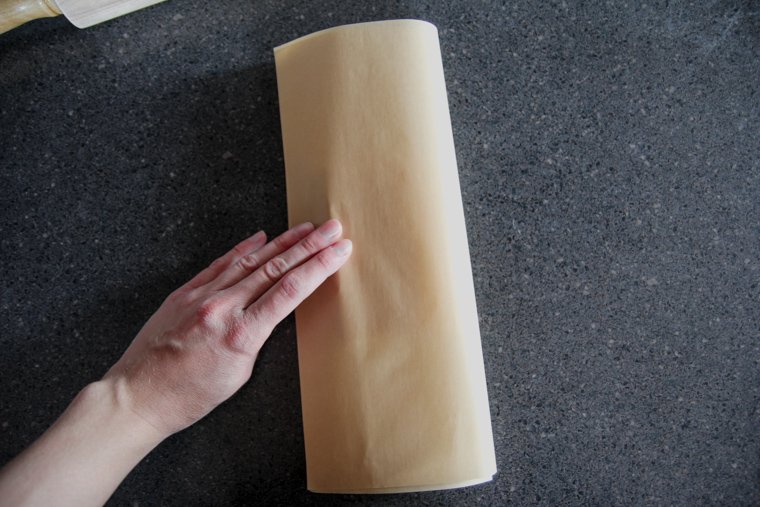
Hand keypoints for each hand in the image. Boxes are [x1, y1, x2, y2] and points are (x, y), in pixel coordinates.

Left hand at [104, 219, 351, 436]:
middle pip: (275, 267)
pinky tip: (260, 236)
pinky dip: (242, 249)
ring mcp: (201, 296)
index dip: (320, 266)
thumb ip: (256, 336)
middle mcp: (222, 307)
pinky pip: (219, 264)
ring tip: (306, 228)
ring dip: (282, 242)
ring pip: (250, 260)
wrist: (138, 395)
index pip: (291, 290)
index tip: (340, 251)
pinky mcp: (183, 293)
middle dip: (309, 246)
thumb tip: (269, 311)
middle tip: (333, 228)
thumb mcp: (239, 374)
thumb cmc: (189, 396)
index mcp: (241, 334)